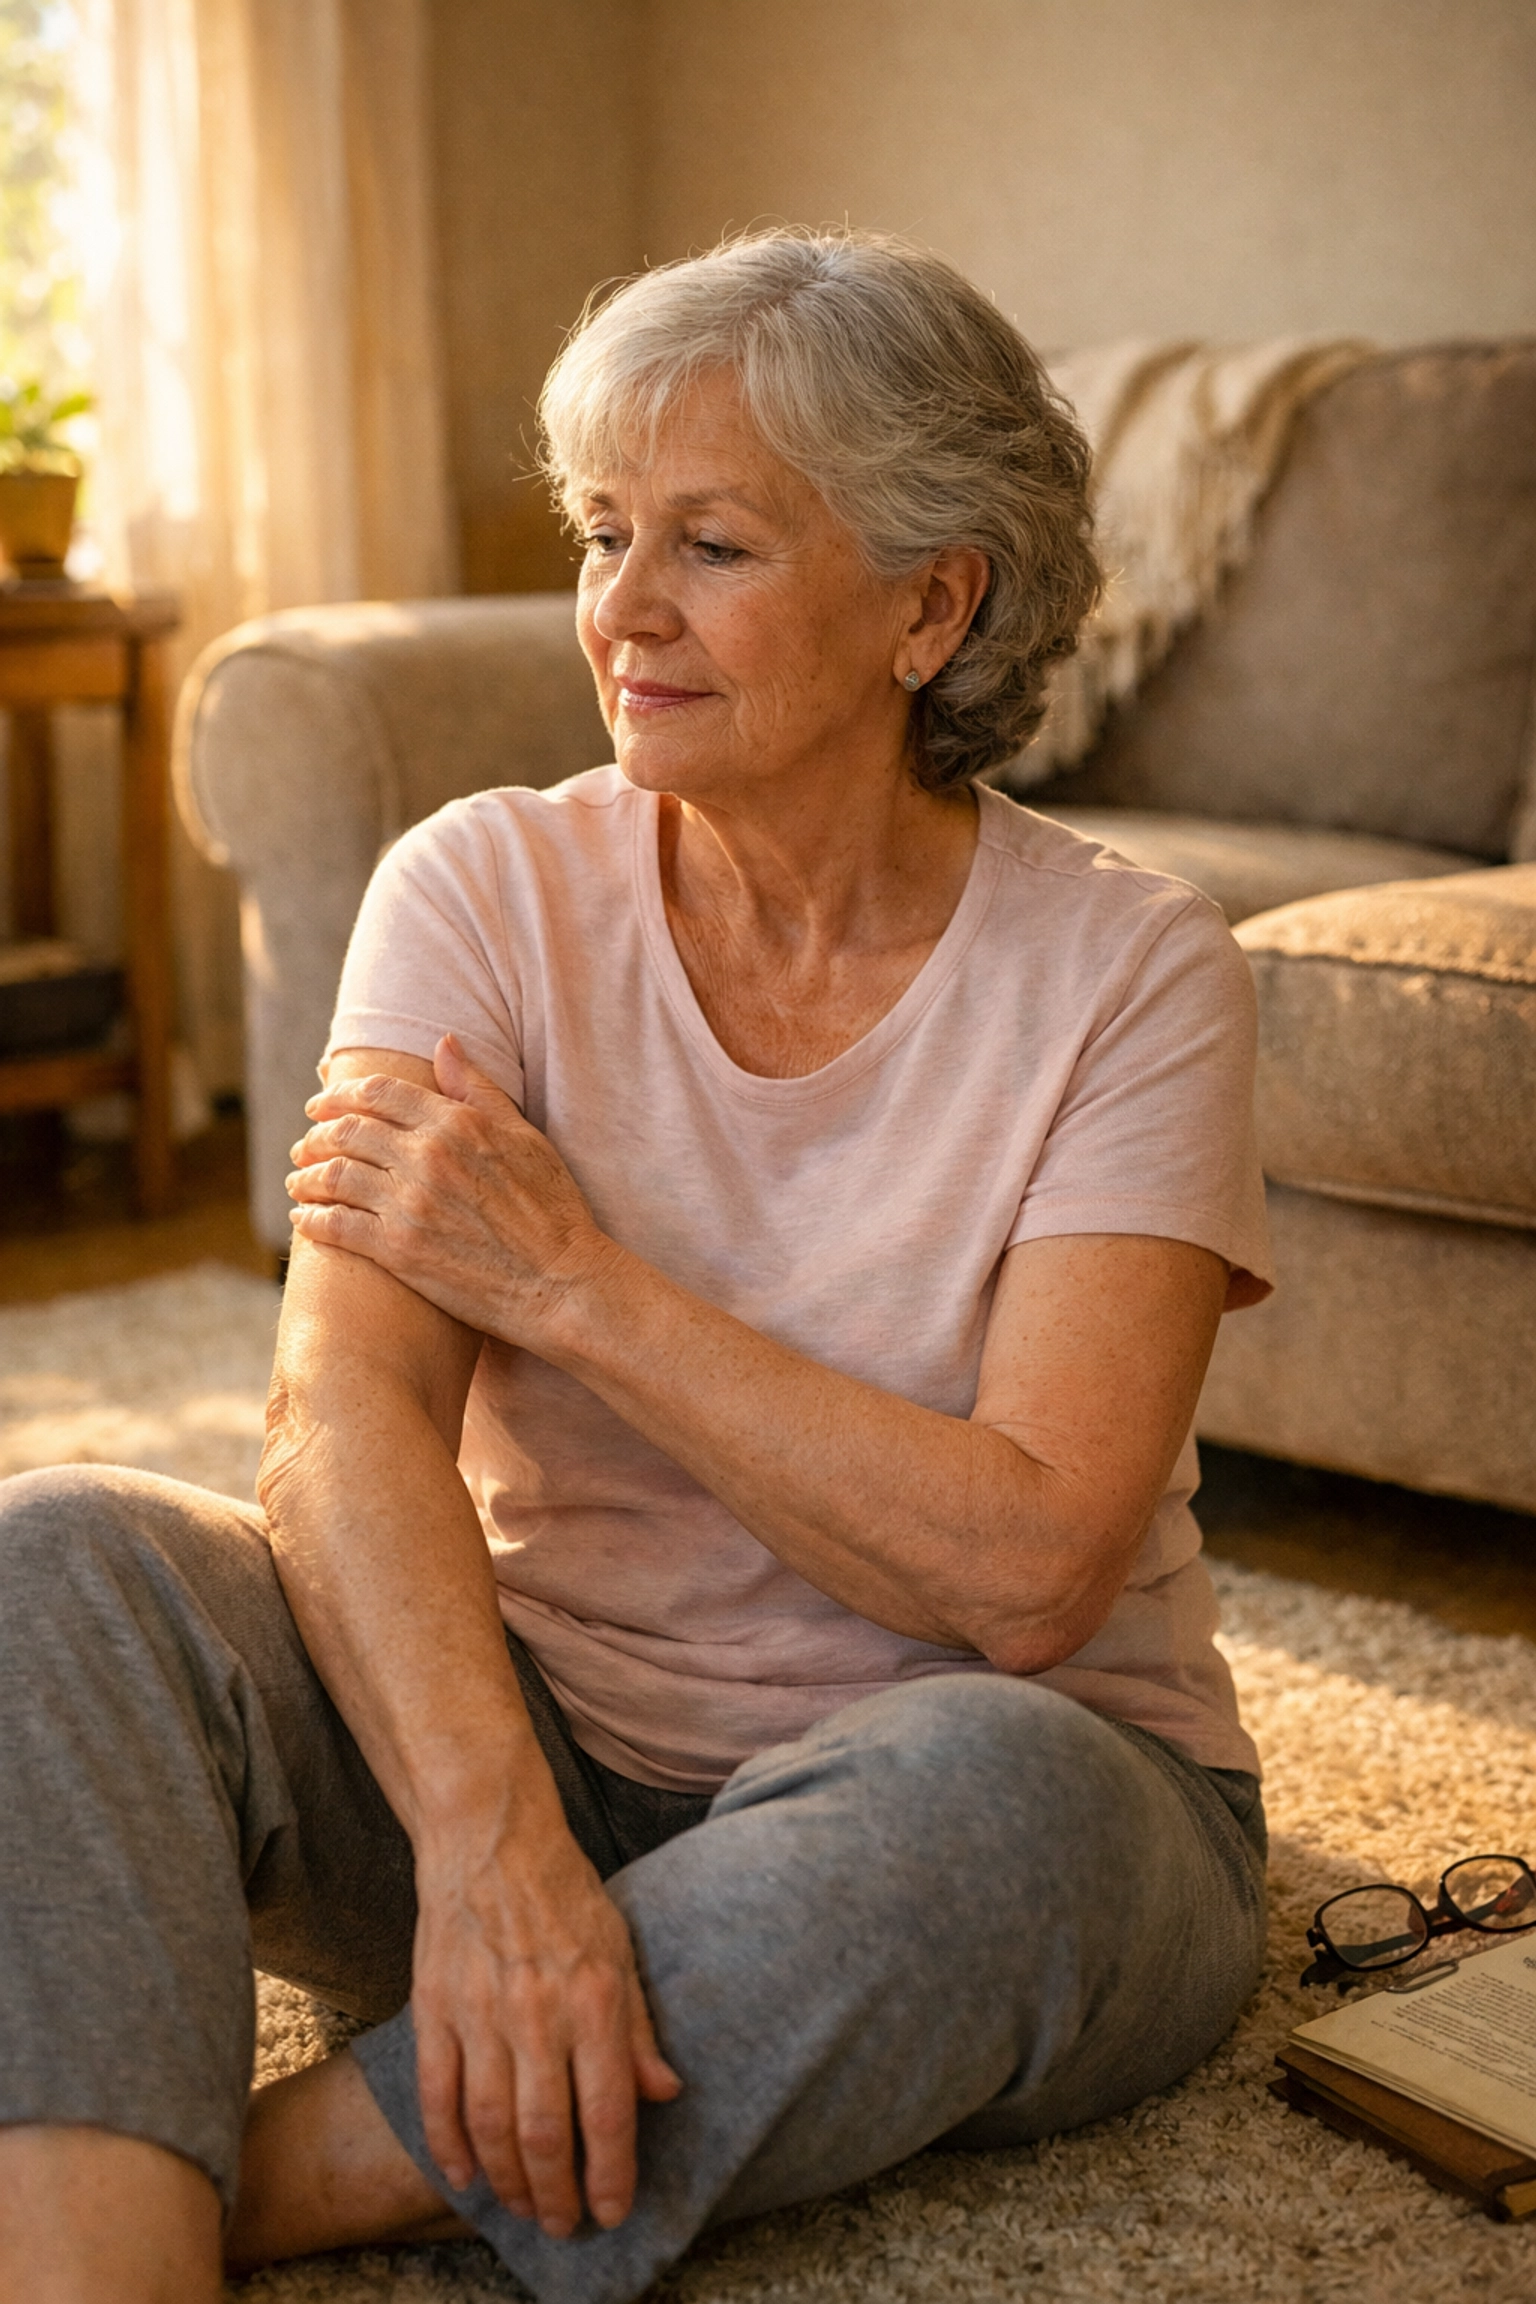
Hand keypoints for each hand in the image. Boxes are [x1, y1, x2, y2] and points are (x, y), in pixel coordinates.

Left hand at [286, 1035, 614, 1344]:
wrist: (560, 1282)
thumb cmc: (552, 1209)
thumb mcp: (524, 1136)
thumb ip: (478, 1089)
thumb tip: (444, 1044)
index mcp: (455, 1124)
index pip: (378, 1094)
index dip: (340, 1095)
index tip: (321, 1103)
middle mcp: (426, 1158)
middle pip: (347, 1132)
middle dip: (316, 1134)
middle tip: (305, 1143)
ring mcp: (409, 1205)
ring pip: (334, 1177)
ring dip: (307, 1175)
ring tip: (298, 1180)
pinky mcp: (399, 1251)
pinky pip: (336, 1226)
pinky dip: (312, 1219)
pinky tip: (304, 1219)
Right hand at [413, 1809, 681, 2234]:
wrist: (489, 1837)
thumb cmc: (562, 1890)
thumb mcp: (620, 1947)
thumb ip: (639, 2027)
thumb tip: (664, 2093)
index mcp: (594, 1999)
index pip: (606, 2111)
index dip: (610, 2174)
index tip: (613, 2211)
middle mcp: (538, 2014)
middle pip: (544, 2134)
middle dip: (557, 2194)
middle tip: (564, 2225)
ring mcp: (480, 2013)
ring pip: (490, 2125)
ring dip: (507, 2181)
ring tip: (523, 2208)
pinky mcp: (434, 2008)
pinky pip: (438, 2095)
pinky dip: (448, 2144)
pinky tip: (464, 2175)